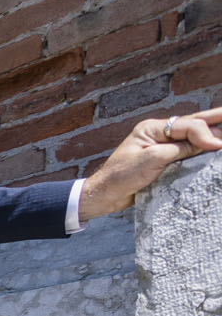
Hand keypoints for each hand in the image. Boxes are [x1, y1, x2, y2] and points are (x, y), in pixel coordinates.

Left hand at [79, 108, 221, 219]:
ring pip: (193, 136)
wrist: (105, 195)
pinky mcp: (165, 160)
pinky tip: (215, 146)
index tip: (218, 146)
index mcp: (152, 128)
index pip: (186, 125)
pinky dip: (203, 147)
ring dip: (213, 132)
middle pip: (194, 123)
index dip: (205, 133)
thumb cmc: (121, 176)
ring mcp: (163, 146)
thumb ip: (180, 149)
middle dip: (216, 120)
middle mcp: (159, 133)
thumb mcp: (152, 160)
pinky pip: (189, 150)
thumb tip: (209, 142)